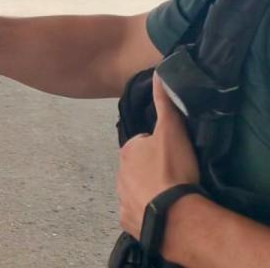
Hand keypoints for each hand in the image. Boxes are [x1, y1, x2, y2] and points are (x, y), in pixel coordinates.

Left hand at [116, 75, 199, 239]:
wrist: (174, 215)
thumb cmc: (172, 170)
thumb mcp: (172, 131)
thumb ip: (165, 102)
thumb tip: (158, 73)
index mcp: (127, 151)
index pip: (142, 144)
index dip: (159, 148)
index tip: (173, 156)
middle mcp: (118, 174)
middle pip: (138, 167)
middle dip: (152, 170)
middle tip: (174, 176)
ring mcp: (121, 198)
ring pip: (136, 189)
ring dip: (149, 190)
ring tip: (170, 195)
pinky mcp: (127, 220)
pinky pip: (137, 212)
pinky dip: (147, 211)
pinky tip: (161, 211)